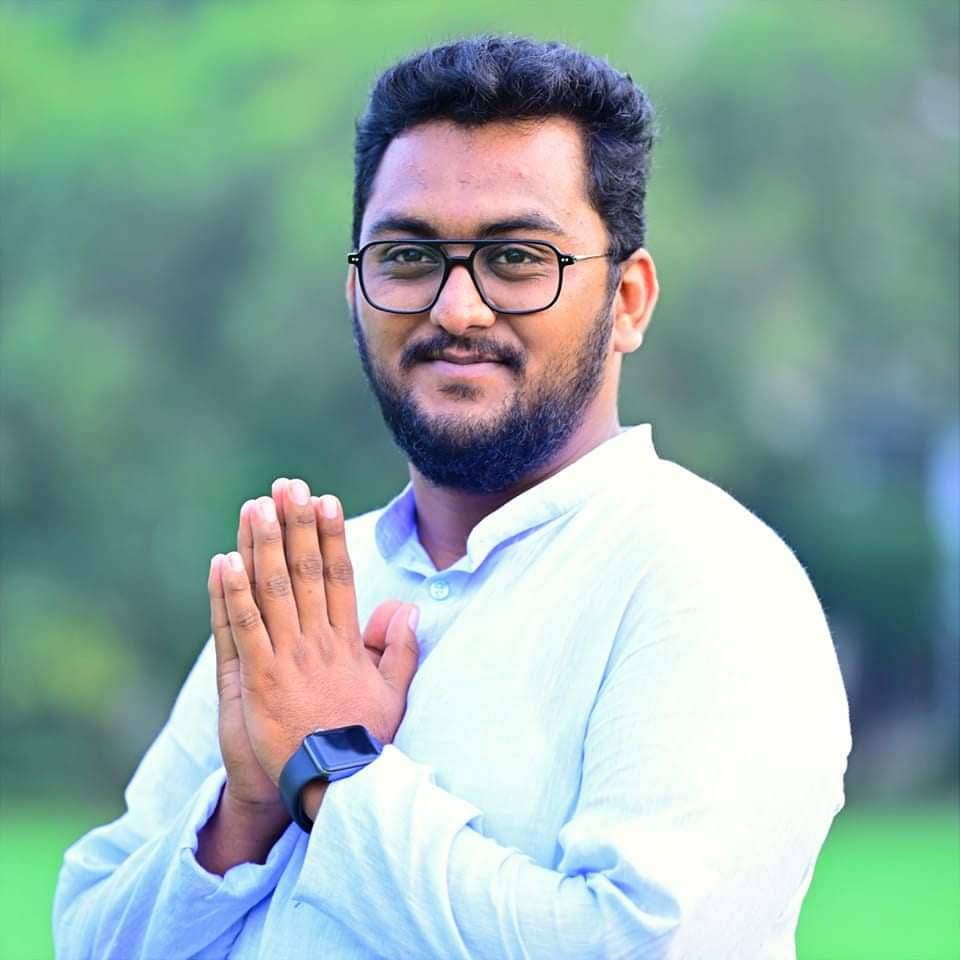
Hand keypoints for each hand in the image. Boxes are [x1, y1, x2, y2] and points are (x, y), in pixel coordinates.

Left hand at [214, 478, 419, 784]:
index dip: (331, 537)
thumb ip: (400, 649)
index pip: (339, 577)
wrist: (336, 785)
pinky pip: (243, 628)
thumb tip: (409, 609)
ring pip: (273, 591)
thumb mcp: (392, 694)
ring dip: (264, 546)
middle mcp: (317, 642)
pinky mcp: (259, 679)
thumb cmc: (362, 742)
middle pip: (305, 572)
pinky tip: (225, 561)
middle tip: (289, 486)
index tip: (325, 502)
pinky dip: (232, 594)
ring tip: (257, 507)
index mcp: (348, 642)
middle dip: (296, 525)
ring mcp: (287, 658)